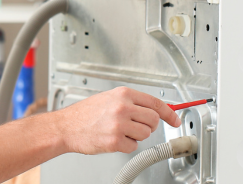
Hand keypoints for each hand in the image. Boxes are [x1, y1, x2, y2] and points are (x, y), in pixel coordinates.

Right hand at [53, 87, 180, 154]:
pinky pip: (133, 147)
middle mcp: (123, 107)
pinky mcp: (115, 141)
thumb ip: (133, 102)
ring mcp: (119, 124)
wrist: (66, 126)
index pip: (156, 103)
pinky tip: (113, 139)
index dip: (170, 113)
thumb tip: (157, 109)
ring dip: (136, 136)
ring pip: (145, 134)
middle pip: (154, 120)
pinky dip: (126, 146)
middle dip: (149, 126)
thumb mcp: (110, 98)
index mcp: (123, 94)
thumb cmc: (86, 113)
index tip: (175, 120)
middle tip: (137, 126)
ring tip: (119, 131)